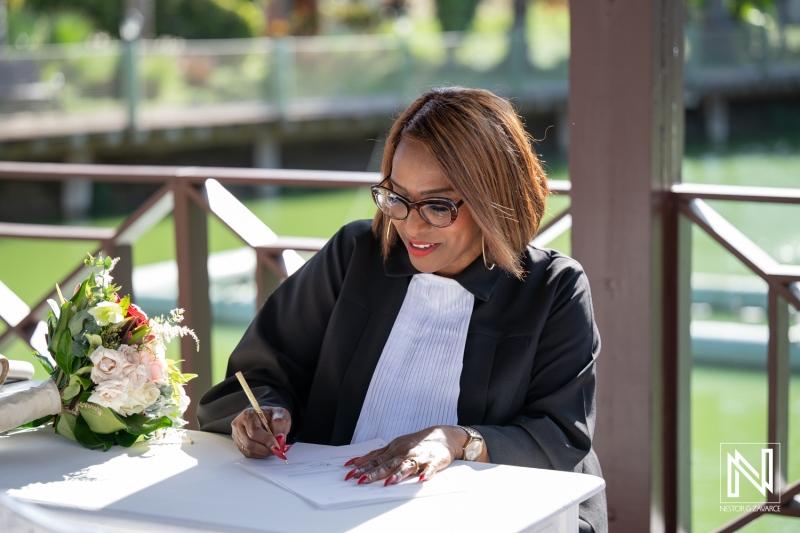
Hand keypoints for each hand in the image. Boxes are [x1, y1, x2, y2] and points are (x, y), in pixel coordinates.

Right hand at [231, 406, 290, 459]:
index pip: (254, 431)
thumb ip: (280, 425)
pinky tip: (266, 449)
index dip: (266, 440)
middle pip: (249, 443)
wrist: (269, 418)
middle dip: (265, 449)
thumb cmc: (273, 415)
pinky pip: (248, 453)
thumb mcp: (281, 415)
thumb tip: (279, 438)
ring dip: (263, 452)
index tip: (277, 447)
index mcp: (248, 414)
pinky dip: (259, 454)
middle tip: (277, 450)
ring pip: (249, 450)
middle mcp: (239, 425)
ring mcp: (237, 435)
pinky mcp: (239, 443)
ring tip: (273, 448)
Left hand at [343, 426, 469, 485]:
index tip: (350, 473)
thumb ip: (377, 455)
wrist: (443, 435)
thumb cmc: (416, 442)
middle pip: (387, 464)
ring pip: (407, 466)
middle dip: (374, 473)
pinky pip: (430, 468)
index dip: (362, 467)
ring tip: (388, 483)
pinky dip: (426, 473)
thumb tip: (356, 462)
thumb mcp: (395, 445)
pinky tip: (422, 479)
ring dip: (398, 474)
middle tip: (361, 481)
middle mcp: (404, 452)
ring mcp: (419, 457)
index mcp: (394, 449)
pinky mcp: (434, 461)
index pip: (376, 460)